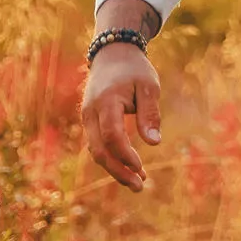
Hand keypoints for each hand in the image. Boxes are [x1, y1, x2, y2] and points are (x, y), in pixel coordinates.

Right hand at [82, 26, 162, 192]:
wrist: (112, 54)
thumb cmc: (134, 70)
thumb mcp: (149, 86)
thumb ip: (149, 113)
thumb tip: (154, 143)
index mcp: (105, 102)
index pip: (111, 135)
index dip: (125, 154)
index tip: (141, 167)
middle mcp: (90, 113)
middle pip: (99, 150)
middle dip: (118, 170)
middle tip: (140, 186)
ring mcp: (87, 118)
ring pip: (96, 151)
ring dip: (115, 168)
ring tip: (138, 182)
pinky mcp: (90, 122)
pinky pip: (97, 145)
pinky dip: (112, 158)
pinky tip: (130, 167)